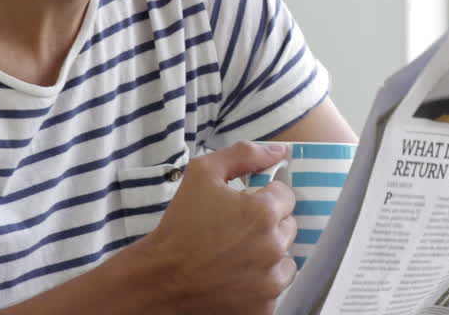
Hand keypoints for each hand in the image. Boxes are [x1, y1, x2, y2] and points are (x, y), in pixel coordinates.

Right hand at [138, 141, 297, 313]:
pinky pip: (275, 286)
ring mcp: (270, 281)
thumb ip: (244, 154)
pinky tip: (236, 275)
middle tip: (235, 230)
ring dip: (269, 254)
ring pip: (286, 258)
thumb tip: (282, 150)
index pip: (285, 195)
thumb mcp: (203, 173)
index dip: (263, 197)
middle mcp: (273, 247)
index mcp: (263, 213)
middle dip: (267, 224)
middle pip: (288, 226)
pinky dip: (261, 281)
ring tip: (236, 254)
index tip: (242, 206)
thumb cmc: (179, 224)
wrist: (160, 277)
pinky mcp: (264, 306)